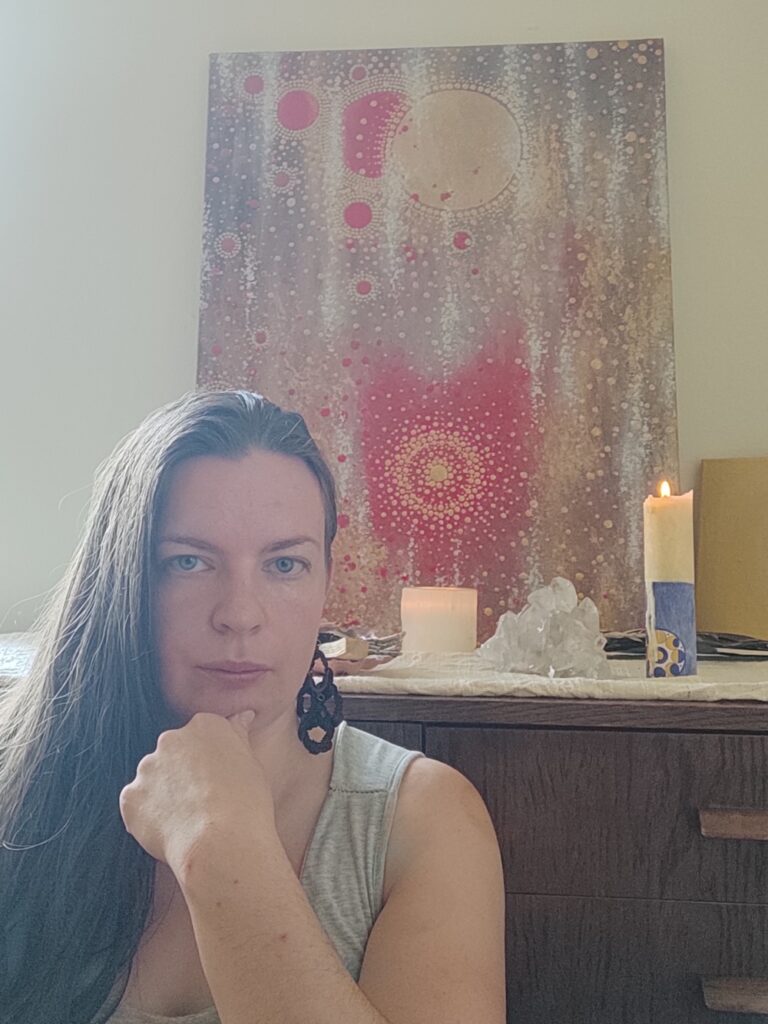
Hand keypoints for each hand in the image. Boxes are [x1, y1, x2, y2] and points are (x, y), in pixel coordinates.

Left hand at [119, 710, 274, 871]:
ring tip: (186, 820)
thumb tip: (241, 717)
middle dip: (183, 774)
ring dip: (164, 794)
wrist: (220, 843)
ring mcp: (147, 768)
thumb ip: (238, 738)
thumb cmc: (245, 804)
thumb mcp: (252, 764)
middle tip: (202, 801)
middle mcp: (171, 739)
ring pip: (153, 779)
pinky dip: (148, 816)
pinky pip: (137, 804)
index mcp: (204, 726)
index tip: (217, 779)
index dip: (209, 760)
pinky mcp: (130, 797)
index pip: (203, 735)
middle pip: (174, 753)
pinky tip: (170, 830)